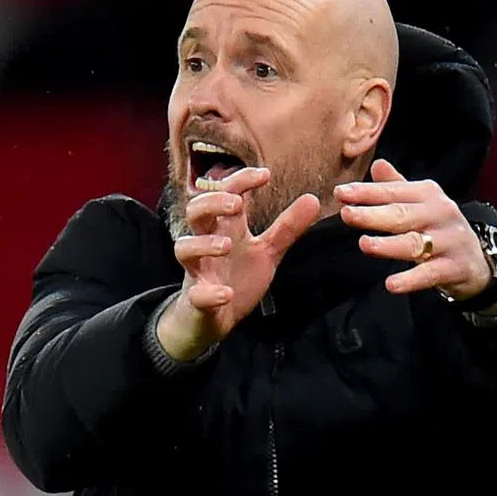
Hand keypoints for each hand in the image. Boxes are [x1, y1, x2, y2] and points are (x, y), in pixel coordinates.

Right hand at [157, 168, 320, 359]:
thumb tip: (312, 198)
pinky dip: (209, 293)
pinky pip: (195, 294)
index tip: (265, 175)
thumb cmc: (237, 277)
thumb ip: (287, 227)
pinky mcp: (196, 300)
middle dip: (212, 202)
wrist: (215, 320)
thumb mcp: (267, 251)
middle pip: (195, 211)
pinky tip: (226, 293)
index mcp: (226, 228)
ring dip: (204, 243)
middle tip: (237, 204)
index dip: (240, 180)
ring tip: (227, 244)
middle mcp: (207, 244)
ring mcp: (199, 271)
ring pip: (184, 248)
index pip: (225, 193)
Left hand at [336, 159, 490, 297]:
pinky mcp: (455, 267)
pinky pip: (430, 274)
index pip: (392, 192)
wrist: (478, 261)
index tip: (340, 193)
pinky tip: (391, 284)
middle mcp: (440, 213)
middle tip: (346, 214)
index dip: (366, 192)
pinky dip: (411, 279)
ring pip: (415, 243)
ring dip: (389, 245)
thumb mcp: (421, 204)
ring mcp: (449, 241)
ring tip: (365, 245)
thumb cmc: (439, 228)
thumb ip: (396, 187)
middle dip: (373, 214)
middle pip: (401, 215)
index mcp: (428, 194)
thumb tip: (376, 165)